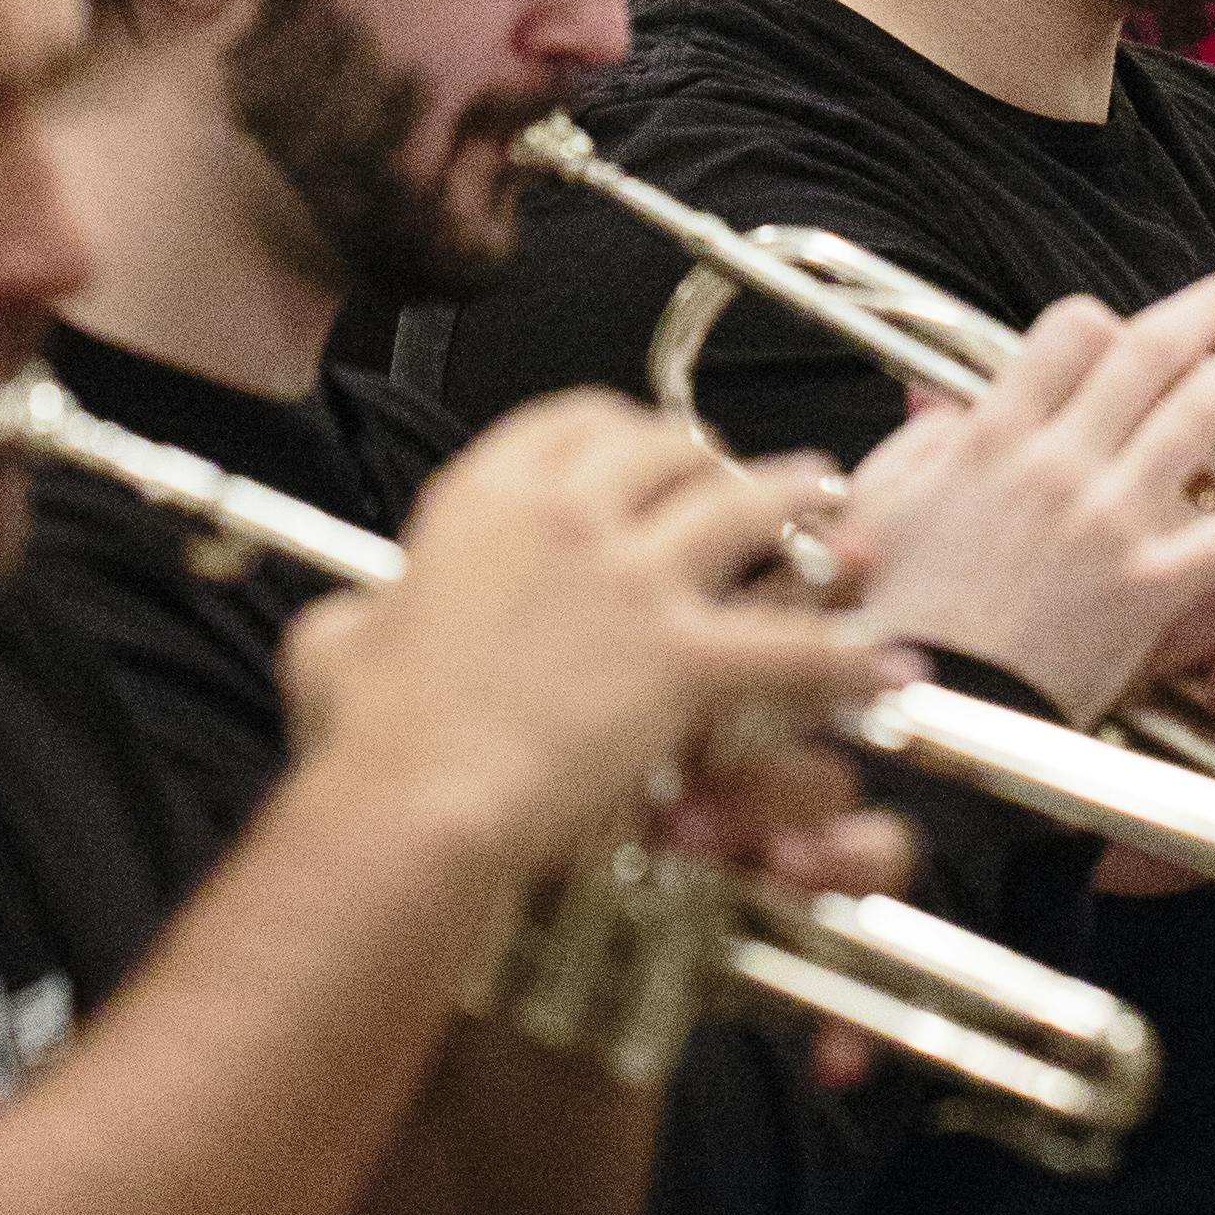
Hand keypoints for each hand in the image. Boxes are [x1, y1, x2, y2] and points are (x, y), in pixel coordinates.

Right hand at [279, 393, 877, 882]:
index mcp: (483, 496)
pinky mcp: (684, 656)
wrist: (411, 798)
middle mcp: (566, 514)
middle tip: (741, 479)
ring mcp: (633, 579)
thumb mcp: (333, 645)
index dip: (625, 428)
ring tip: (834, 508)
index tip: (645, 446)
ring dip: (799, 504)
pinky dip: (846, 658)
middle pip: (672, 448)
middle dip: (716, 458)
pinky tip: (880, 664)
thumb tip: (349, 622)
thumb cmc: (368, 737)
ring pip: (748, 510)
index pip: (576, 417)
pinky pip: (793, 644)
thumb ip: (356, 613)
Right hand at [822, 265, 1214, 723]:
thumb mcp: (878, 510)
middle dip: (1211, 307)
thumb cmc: (889, 617)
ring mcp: (1112, 524)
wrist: (927, 715)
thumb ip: (917, 443)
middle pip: (1151, 356)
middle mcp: (1060, 465)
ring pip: (1201, 417)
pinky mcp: (1150, 591)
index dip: (1107, 320)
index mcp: (993, 438)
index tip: (1128, 327)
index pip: (1069, 335)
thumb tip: (941, 400)